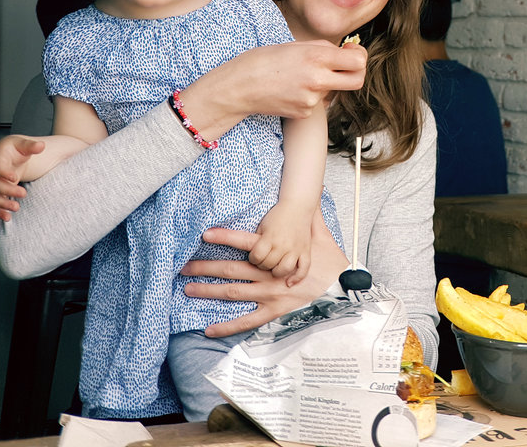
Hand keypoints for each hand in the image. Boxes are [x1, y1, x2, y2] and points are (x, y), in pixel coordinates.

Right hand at [0, 135, 44, 221]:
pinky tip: (7, 217)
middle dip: (7, 190)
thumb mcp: (25, 144)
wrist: (13, 155)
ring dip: (2, 203)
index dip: (4, 172)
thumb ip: (32, 146)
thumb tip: (41, 146)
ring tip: (16, 208)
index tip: (15, 178)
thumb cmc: (18, 148)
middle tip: (23, 193)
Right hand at [176, 41, 367, 137]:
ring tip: (300, 76)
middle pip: (357, 81)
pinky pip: (317, 103)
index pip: (358, 61)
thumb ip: (325, 50)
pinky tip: (291, 89)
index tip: (352, 54)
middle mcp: (318, 80)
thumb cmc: (265, 61)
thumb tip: (349, 54)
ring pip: (333, 91)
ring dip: (325, 84)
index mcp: (317, 58)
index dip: (359, 57)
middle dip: (356, 74)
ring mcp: (312, 100)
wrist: (239, 86)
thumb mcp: (297, 46)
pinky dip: (310, 96)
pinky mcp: (304, 113)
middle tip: (345, 68)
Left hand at [181, 213, 348, 336]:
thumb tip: (309, 197)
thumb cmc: (332, 262)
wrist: (343, 290)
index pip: (246, 244)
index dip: (225, 238)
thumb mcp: (321, 235)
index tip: (205, 234)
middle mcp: (268, 276)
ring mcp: (269, 295)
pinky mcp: (274, 312)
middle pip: (231, 270)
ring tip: (188, 288)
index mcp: (277, 255)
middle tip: (182, 266)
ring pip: (233, 293)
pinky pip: (247, 321)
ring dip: (209, 290)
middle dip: (205, 267)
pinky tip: (208, 328)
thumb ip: (310, 216)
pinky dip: (227, 326)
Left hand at [248, 201, 312, 286]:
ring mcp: (295, 250)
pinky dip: (296, 278)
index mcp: (270, 237)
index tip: (253, 257)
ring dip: (276, 272)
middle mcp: (282, 245)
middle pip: (267, 264)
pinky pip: (303, 270)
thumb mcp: (262, 225)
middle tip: (262, 261)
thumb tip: (243, 252)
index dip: (252, 259)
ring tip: (274, 268)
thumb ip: (256, 241)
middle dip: (261, 265)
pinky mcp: (305, 252)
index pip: (256, 256)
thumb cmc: (278, 214)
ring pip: (283, 270)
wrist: (298, 205)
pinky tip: (289, 282)